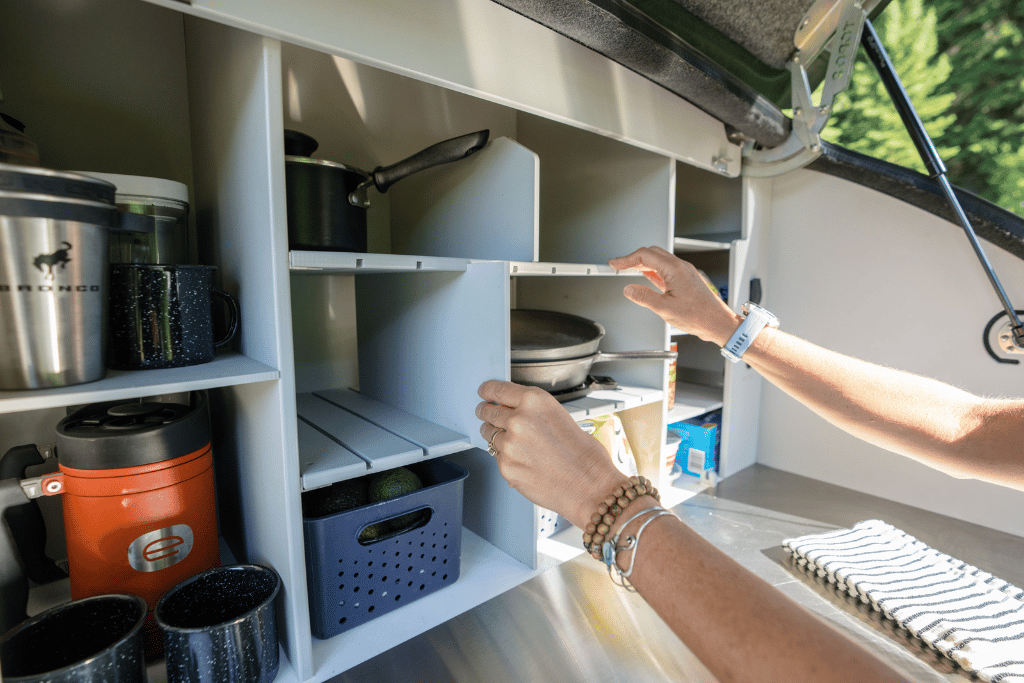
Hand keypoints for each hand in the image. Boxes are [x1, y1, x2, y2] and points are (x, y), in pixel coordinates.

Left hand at [476, 380, 626, 528]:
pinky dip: (506, 458)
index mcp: (535, 402)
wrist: (590, 488)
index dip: (488, 391)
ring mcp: (510, 445)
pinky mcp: (506, 467)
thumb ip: (534, 413)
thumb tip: (514, 412)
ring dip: (495, 436)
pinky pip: (497, 457)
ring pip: (489, 435)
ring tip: (514, 444)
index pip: (498, 390)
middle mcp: (519, 420)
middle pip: (488, 411)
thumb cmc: (585, 456)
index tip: (484, 392)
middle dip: (487, 413)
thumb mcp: (561, 418)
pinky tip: (524, 461)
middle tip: (488, 415)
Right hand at [608, 246, 739, 345]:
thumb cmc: (699, 316)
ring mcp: (685, 272)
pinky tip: (648, 277)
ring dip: (643, 263)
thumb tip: (629, 289)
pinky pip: (667, 269)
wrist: (718, 323)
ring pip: (660, 260)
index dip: (626, 259)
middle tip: (619, 266)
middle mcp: (681, 267)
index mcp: (675, 270)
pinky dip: (653, 270)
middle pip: (652, 253)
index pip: (645, 256)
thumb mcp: (665, 309)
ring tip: (629, 270)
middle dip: (633, 258)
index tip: (615, 264)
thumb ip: (644, 297)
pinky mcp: (687, 279)